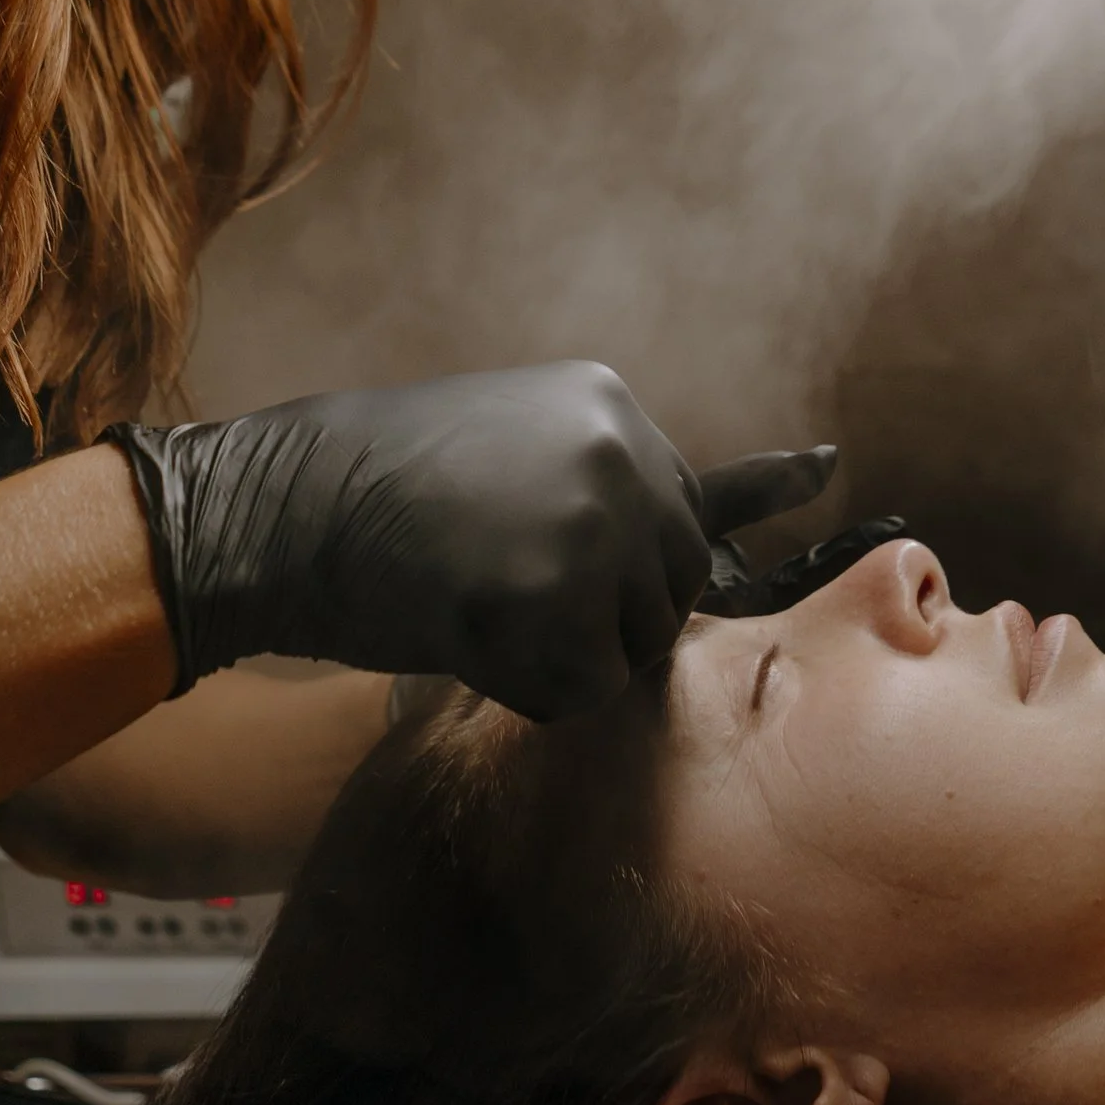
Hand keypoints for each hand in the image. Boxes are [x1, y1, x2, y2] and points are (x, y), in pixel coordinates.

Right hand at [111, 364, 721, 719]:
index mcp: (611, 406)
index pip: (683, 519)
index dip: (618, 572)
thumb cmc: (381, 485)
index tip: (551, 568)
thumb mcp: (517, 443)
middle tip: (490, 589)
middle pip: (670, 594)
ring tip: (465, 601)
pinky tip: (454, 636)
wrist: (280, 506)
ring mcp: (591, 528)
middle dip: (596, 620)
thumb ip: (628, 475)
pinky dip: (520, 692)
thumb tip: (824, 465)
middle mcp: (621, 455)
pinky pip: (578, 697)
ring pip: (630, 652)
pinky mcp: (556, 602)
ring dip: (557, 657)